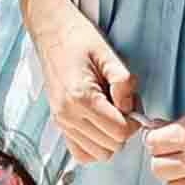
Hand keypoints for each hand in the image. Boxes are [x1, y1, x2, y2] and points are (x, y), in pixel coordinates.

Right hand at [20, 0, 145, 164]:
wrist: (50, 30)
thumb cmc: (79, 38)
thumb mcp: (108, 53)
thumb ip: (124, 82)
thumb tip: (131, 108)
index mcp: (81, 97)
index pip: (119, 132)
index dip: (134, 121)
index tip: (132, 104)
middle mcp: (68, 115)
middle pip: (110, 147)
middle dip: (124, 129)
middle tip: (123, 106)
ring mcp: (61, 121)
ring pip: (98, 154)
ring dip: (110, 138)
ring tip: (111, 112)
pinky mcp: (58, 122)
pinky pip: (81, 152)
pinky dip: (95, 145)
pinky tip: (100, 124)